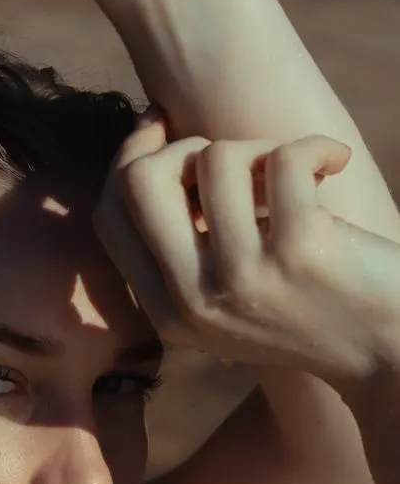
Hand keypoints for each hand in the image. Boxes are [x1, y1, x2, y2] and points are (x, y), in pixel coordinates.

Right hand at [92, 108, 399, 397]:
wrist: (386, 353)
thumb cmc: (310, 308)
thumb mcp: (226, 297)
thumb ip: (180, 246)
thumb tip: (147, 143)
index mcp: (168, 315)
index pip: (110, 215)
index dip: (130, 157)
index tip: (164, 130)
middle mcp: (194, 302)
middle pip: (140, 181)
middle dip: (184, 146)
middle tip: (235, 161)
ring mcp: (243, 278)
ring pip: (215, 157)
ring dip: (260, 147)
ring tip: (293, 175)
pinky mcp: (297, 251)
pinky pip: (283, 156)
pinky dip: (316, 147)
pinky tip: (333, 166)